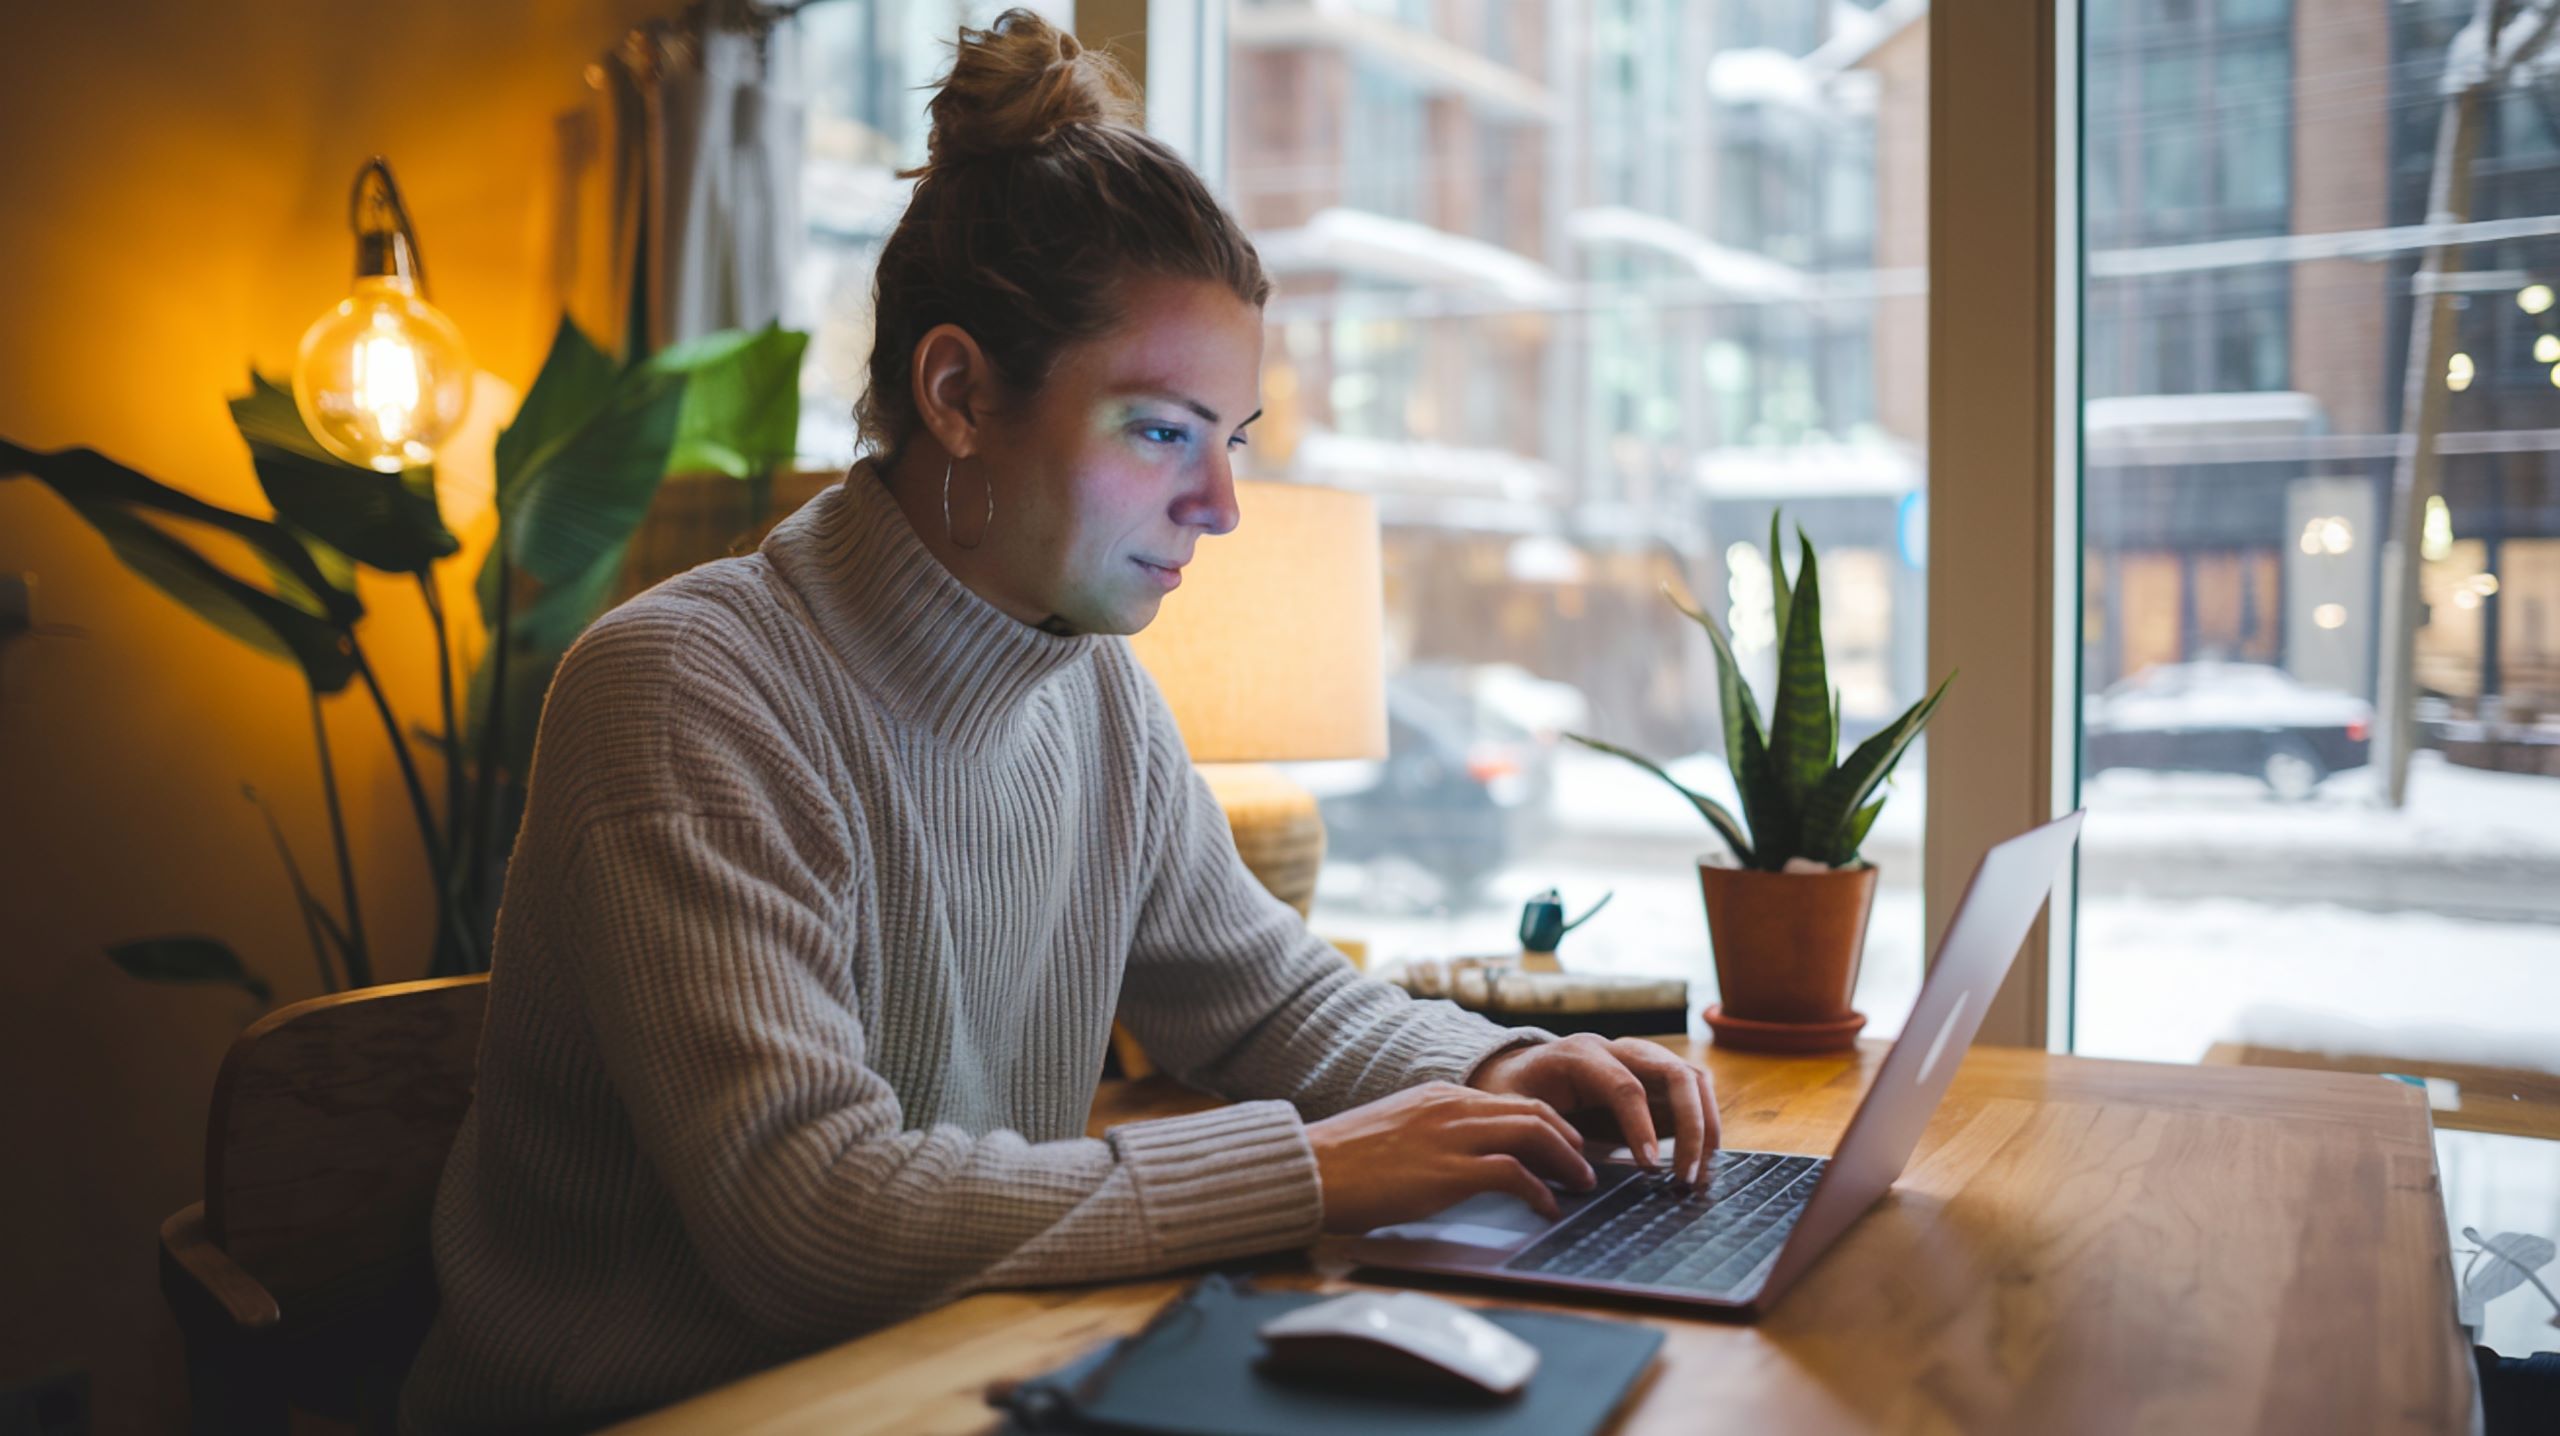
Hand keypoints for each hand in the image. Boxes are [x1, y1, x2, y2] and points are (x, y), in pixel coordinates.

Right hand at [1305, 1081, 1596, 1233]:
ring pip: (1534, 1134)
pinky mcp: (1449, 1172)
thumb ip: (1430, 1136)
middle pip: (1534, 1112)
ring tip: (1580, 1185)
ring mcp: (1452, 1137)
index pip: (1511, 1101)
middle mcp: (1452, 1107)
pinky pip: (1514, 1174)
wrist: (1312, 1167)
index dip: (1548, 1124)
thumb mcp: (1396, 1132)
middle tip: (1585, 1164)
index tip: (1564, 1144)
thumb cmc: (1344, 1160)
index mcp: (1439, 1095)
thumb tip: (1455, 1158)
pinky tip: (1548, 1209)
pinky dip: (1540, 1192)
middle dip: (1569, 1139)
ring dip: (1566, 1162)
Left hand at [1467, 1034, 1721, 1187]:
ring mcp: (1644, 1060)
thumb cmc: (1515, 1095)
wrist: (1520, 1072)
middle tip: (1687, 1177)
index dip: (1641, 1127)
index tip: (1650, 1167)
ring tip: (1701, 1174)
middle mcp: (1620, 1050)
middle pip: (1674, 1074)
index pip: (1625, 1086)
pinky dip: (1705, 1125)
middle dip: (1691, 1126)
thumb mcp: (1514, 1112)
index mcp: (1581, 1055)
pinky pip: (1694, 1094)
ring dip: (1706, 1126)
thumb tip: (1577, 1177)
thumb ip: (1539, 1138)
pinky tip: (1700, 1163)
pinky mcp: (1657, 1078)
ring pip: (1693, 1079)